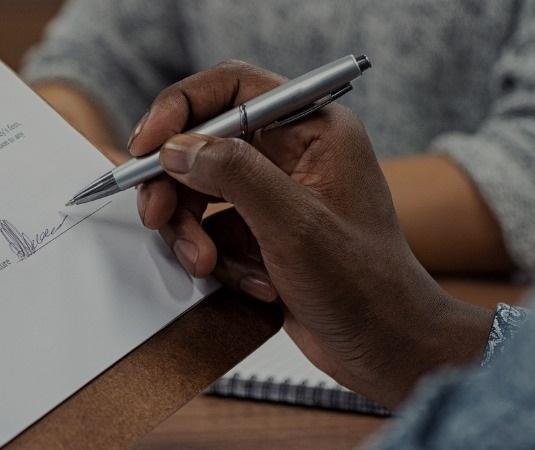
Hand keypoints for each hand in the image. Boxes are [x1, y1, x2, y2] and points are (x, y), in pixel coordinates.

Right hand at [130, 61, 492, 406]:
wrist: (387, 348)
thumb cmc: (366, 286)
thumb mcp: (295, 224)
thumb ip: (235, 175)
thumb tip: (179, 147)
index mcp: (313, 128)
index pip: (231, 89)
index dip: (181, 110)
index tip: (148, 144)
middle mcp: (292, 153)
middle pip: (202, 143)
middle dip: (176, 184)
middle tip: (158, 216)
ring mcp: (274, 194)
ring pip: (198, 191)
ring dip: (192, 232)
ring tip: (208, 264)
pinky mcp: (261, 232)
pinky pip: (210, 232)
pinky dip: (217, 260)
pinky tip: (254, 284)